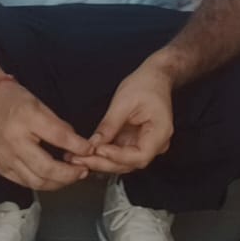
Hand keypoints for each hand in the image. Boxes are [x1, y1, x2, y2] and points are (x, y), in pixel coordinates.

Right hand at [0, 81, 93, 193]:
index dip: (78, 146)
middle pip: (46, 168)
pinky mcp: (2, 169)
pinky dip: (42, 183)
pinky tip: (52, 178)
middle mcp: (14, 142)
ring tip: (71, 177)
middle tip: (83, 171)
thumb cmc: (14, 101)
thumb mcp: (40, 104)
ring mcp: (5, 158)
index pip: (58, 137)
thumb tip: (78, 145)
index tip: (89, 150)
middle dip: (69, 174)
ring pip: (37, 181)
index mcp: (26, 119)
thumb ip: (59, 126)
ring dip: (58, 183)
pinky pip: (26, 183)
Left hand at [68, 61, 173, 175]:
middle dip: (104, 163)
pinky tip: (88, 154)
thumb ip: (110, 124)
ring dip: (101, 162)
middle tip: (81, 160)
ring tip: (79, 159)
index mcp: (160, 133)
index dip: (118, 156)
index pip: (140, 155)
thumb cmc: (145, 84)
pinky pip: (120, 153)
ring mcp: (145, 144)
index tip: (99, 150)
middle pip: (130, 163)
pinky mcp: (134, 142)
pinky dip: (104, 155)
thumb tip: (95, 143)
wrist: (154, 77)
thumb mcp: (124, 101)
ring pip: (123, 162)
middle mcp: (156, 144)